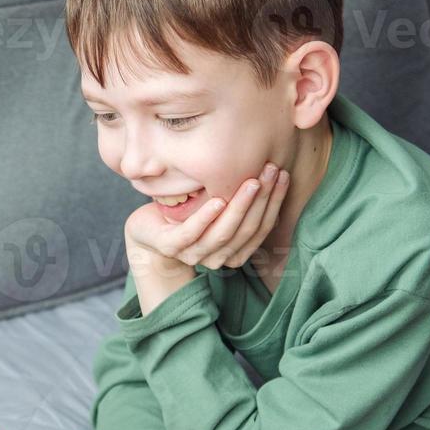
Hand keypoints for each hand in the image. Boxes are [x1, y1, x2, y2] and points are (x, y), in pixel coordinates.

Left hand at [126, 162, 288, 270]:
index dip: (274, 202)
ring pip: (224, 232)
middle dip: (262, 199)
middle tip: (271, 171)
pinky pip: (193, 232)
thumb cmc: (187, 214)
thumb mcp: (217, 207)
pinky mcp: (171, 247)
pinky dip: (207, 216)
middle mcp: (217, 258)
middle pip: (247, 229)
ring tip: (252, 181)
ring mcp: (194, 254)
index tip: (283, 175)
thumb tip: (273, 173)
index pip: (262, 227)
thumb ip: (240, 201)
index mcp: (234, 252)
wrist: (146, 228)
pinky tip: (218, 200)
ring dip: (241, 205)